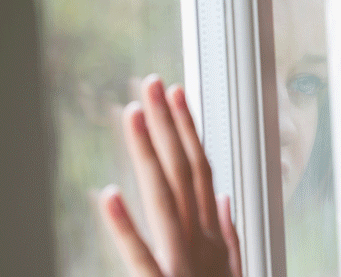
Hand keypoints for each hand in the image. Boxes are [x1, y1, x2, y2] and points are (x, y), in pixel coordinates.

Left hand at [98, 74, 241, 276]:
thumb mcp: (232, 270)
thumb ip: (229, 236)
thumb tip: (224, 198)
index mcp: (211, 238)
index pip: (200, 171)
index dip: (187, 129)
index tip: (176, 95)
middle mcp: (198, 242)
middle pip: (182, 171)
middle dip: (168, 123)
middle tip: (151, 83)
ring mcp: (183, 263)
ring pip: (165, 198)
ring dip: (150, 153)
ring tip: (134, 113)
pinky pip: (141, 257)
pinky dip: (125, 227)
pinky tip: (108, 195)